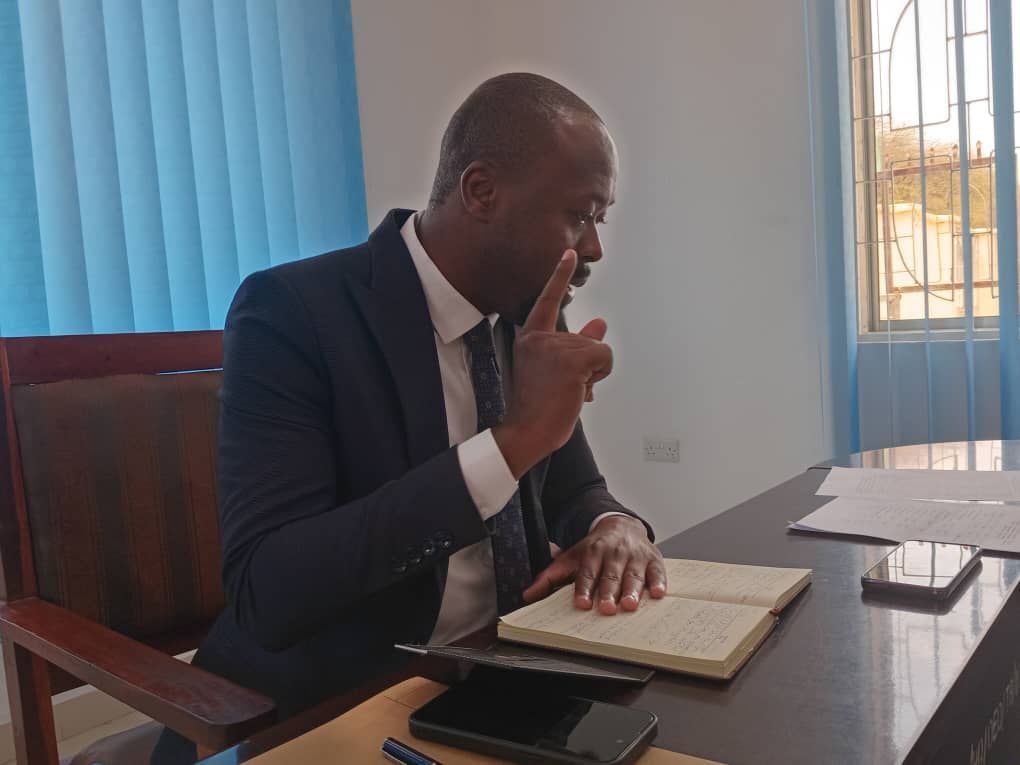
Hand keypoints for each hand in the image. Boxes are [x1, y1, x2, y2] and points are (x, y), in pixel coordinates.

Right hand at [493, 250, 611, 477]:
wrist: (528, 430)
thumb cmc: (540, 405)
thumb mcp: (556, 370)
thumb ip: (577, 344)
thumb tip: (599, 324)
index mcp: (531, 337)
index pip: (548, 300)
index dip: (559, 275)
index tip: (568, 252)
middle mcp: (540, 337)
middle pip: (587, 339)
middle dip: (587, 366)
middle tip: (563, 388)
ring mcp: (555, 347)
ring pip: (599, 350)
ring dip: (593, 375)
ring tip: (569, 391)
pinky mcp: (572, 360)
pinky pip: (605, 358)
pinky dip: (600, 376)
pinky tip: (579, 392)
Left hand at [522, 516, 666, 614]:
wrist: (621, 524)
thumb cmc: (595, 549)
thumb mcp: (571, 558)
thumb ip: (551, 577)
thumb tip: (528, 595)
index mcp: (592, 551)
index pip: (587, 572)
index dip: (584, 587)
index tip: (582, 603)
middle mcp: (614, 552)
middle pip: (610, 575)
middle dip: (608, 591)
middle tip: (606, 608)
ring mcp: (635, 556)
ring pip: (633, 575)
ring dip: (632, 590)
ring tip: (629, 605)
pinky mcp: (653, 559)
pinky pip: (657, 571)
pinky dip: (659, 582)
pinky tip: (658, 593)